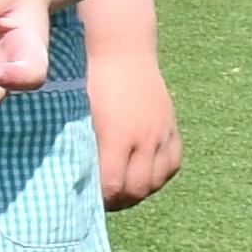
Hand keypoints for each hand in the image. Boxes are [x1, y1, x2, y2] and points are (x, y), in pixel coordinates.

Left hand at [88, 52, 180, 208]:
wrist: (122, 50)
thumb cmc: (90, 79)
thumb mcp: (78, 114)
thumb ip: (83, 146)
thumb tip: (79, 176)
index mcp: (117, 136)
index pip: (113, 185)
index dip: (102, 200)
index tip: (89, 201)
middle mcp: (144, 139)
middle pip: (138, 188)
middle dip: (120, 200)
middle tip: (105, 201)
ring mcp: (161, 133)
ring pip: (157, 180)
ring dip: (141, 190)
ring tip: (125, 189)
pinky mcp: (171, 127)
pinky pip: (173, 164)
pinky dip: (160, 175)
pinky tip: (146, 174)